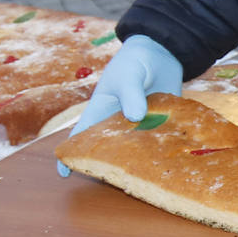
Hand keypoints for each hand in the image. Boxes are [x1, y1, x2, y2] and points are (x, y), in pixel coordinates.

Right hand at [56, 35, 180, 177]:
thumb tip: (136, 117)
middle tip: (117, 184)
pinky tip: (174, 165)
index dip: (69, 155)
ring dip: (141, 164)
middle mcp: (119, 124)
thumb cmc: (133, 62)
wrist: (163, 51)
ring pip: (137, 151)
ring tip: (147, 182)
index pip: (81, 136)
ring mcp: (142, 126)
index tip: (63, 173)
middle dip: (110, 168)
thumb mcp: (128, 76)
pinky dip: (166, 152)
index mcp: (102, 113)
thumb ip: (131, 94)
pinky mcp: (163, 124)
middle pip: (110, 151)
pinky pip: (162, 142)